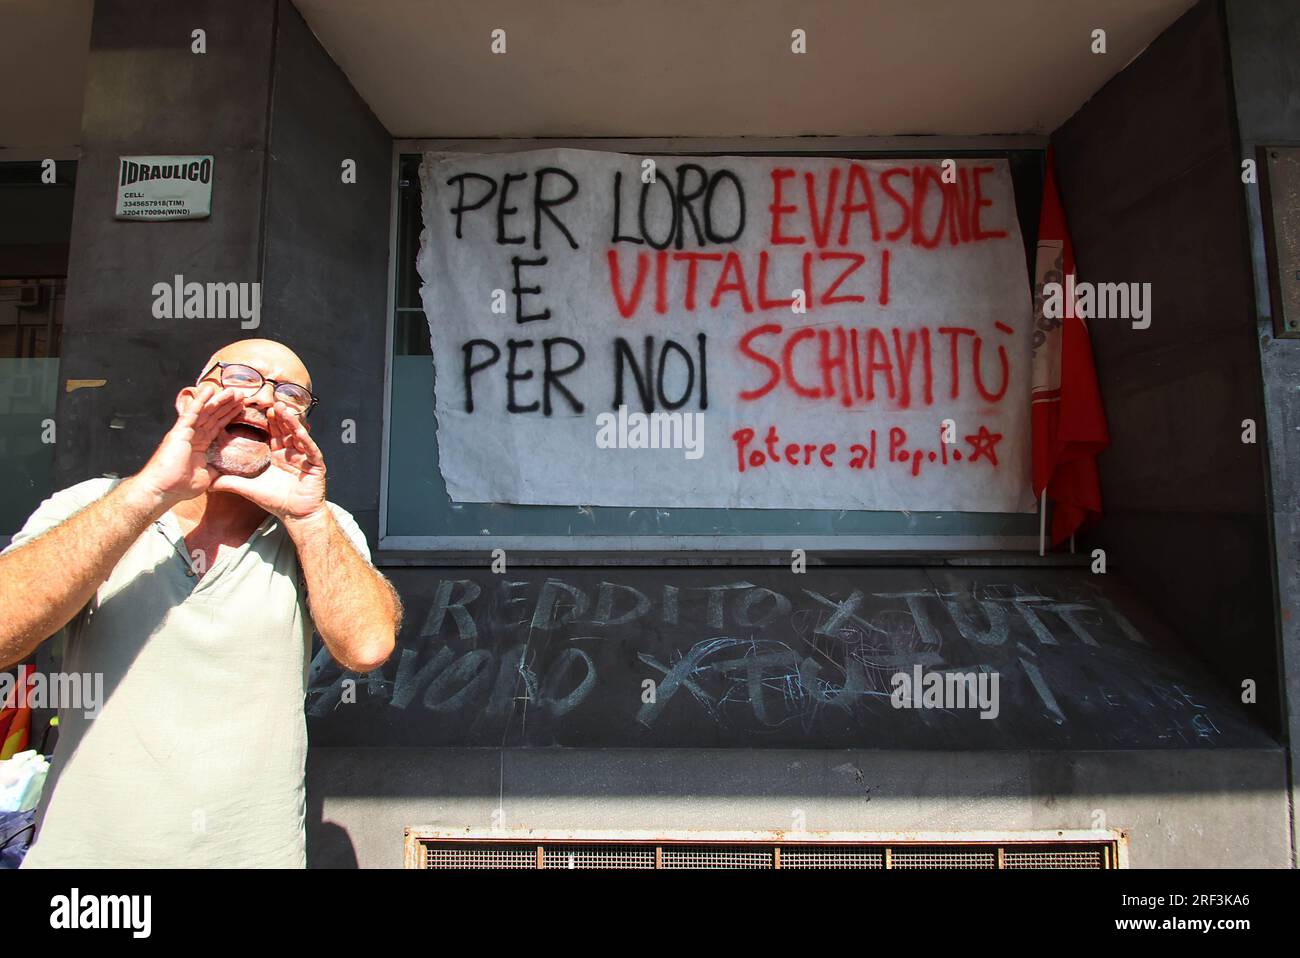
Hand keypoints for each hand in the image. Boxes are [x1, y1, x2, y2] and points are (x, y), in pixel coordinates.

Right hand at [134, 383, 243, 507]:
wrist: (164, 491)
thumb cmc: (180, 486)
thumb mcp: (207, 476)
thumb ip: (216, 468)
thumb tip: (225, 468)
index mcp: (199, 445)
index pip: (216, 426)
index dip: (228, 416)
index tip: (240, 408)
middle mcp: (192, 436)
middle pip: (213, 416)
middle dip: (227, 405)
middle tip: (241, 394)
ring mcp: (185, 432)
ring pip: (205, 412)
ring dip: (219, 400)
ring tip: (233, 391)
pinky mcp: (179, 431)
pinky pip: (191, 413)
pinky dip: (200, 401)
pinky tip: (209, 390)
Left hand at [210, 402, 327, 521]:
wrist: (296, 515)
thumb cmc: (275, 501)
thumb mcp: (249, 488)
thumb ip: (230, 482)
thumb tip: (207, 483)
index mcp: (277, 455)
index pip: (270, 434)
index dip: (264, 422)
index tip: (253, 410)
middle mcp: (291, 452)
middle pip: (284, 430)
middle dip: (277, 417)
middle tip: (268, 402)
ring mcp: (304, 457)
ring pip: (297, 435)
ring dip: (290, 422)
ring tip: (281, 409)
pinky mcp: (316, 464)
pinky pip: (310, 449)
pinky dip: (305, 440)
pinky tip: (299, 431)